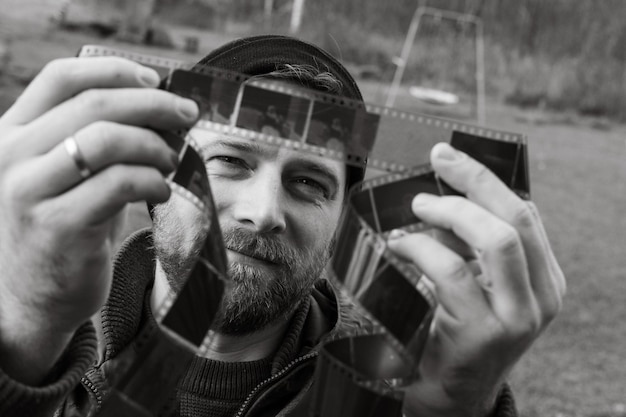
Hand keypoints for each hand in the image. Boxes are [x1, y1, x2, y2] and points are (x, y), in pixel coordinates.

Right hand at [0, 57, 198, 383]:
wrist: (34, 297)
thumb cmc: (64, 227)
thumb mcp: (68, 175)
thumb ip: (98, 139)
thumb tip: (164, 109)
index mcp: (12, 133)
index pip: (60, 77)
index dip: (114, 70)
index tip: (156, 79)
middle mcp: (10, 156)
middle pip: (93, 104)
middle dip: (153, 104)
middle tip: (187, 115)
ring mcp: (28, 191)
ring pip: (107, 140)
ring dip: (154, 145)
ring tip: (172, 161)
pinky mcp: (57, 225)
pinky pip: (120, 183)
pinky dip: (153, 181)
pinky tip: (162, 191)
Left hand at [387, 143, 565, 416]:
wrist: (449, 392)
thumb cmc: (457, 329)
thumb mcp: (478, 283)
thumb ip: (471, 245)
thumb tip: (441, 193)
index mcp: (544, 277)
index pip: (525, 211)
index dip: (485, 177)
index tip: (449, 156)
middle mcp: (542, 296)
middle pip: (516, 217)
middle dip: (472, 181)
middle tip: (434, 165)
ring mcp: (517, 316)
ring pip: (495, 239)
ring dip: (449, 212)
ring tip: (417, 208)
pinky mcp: (485, 333)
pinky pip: (451, 272)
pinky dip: (420, 249)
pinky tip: (399, 247)